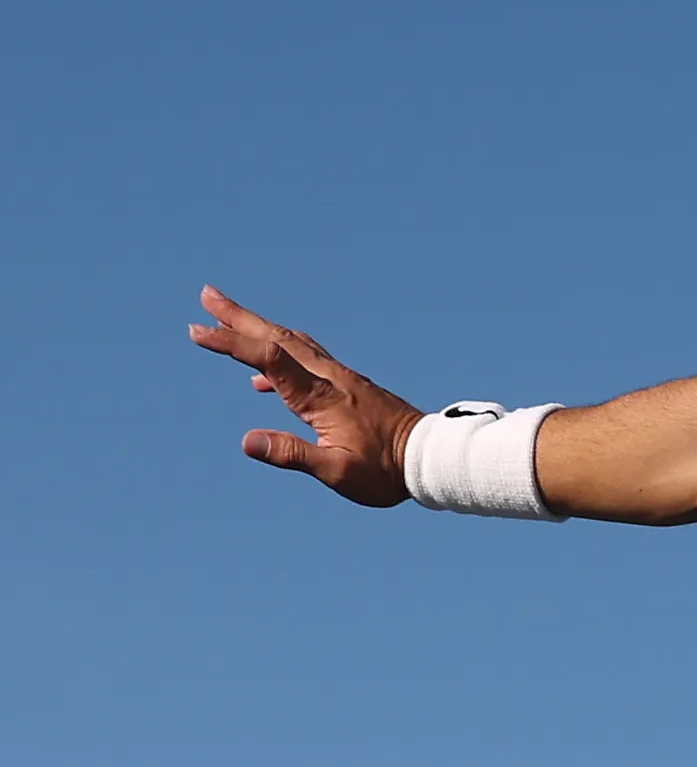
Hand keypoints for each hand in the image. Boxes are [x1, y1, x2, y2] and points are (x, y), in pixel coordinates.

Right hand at [188, 286, 423, 505]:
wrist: (430, 458)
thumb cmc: (386, 470)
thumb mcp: (338, 471)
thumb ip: (293, 455)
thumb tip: (247, 441)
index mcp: (320, 395)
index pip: (268, 359)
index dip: (231, 343)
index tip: (197, 331)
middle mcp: (329, 378)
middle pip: (277, 338)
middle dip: (239, 317)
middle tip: (206, 295)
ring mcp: (341, 379)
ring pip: (292, 344)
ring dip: (258, 329)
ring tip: (227, 319)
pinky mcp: (349, 387)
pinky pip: (306, 362)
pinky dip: (279, 359)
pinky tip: (261, 383)